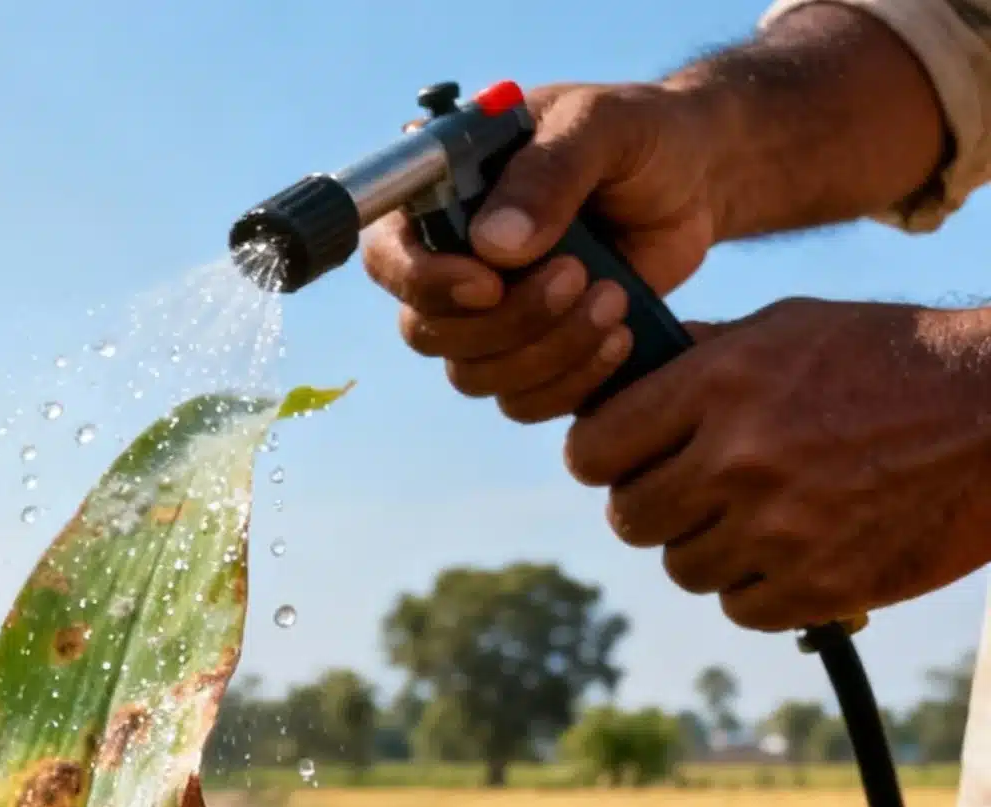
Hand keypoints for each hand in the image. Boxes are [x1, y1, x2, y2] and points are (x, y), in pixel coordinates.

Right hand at [362, 81, 727, 421]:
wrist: (699, 177)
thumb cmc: (642, 135)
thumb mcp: (601, 125)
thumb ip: (548, 170)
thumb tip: (492, 245)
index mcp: (442, 198)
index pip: (388, 257)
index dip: (424, 281)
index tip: (489, 283)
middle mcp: (451, 263)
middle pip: (427, 330)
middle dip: (506, 321)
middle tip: (579, 275)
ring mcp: (490, 316)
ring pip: (474, 374)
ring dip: (545, 352)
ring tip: (614, 299)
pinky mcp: (535, 353)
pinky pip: (523, 401)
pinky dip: (570, 382)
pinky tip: (619, 338)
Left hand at [562, 299, 990, 630]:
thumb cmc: (893, 358)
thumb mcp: (789, 328)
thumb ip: (699, 356)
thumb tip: (618, 378)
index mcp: (719, 386)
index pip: (592, 451)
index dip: (603, 459)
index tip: (624, 461)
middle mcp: (740, 458)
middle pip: (631, 518)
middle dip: (655, 506)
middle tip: (695, 492)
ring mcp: (781, 527)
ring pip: (684, 568)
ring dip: (709, 549)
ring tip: (759, 516)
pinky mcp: (825, 583)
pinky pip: (743, 608)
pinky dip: (759, 588)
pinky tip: (794, 551)